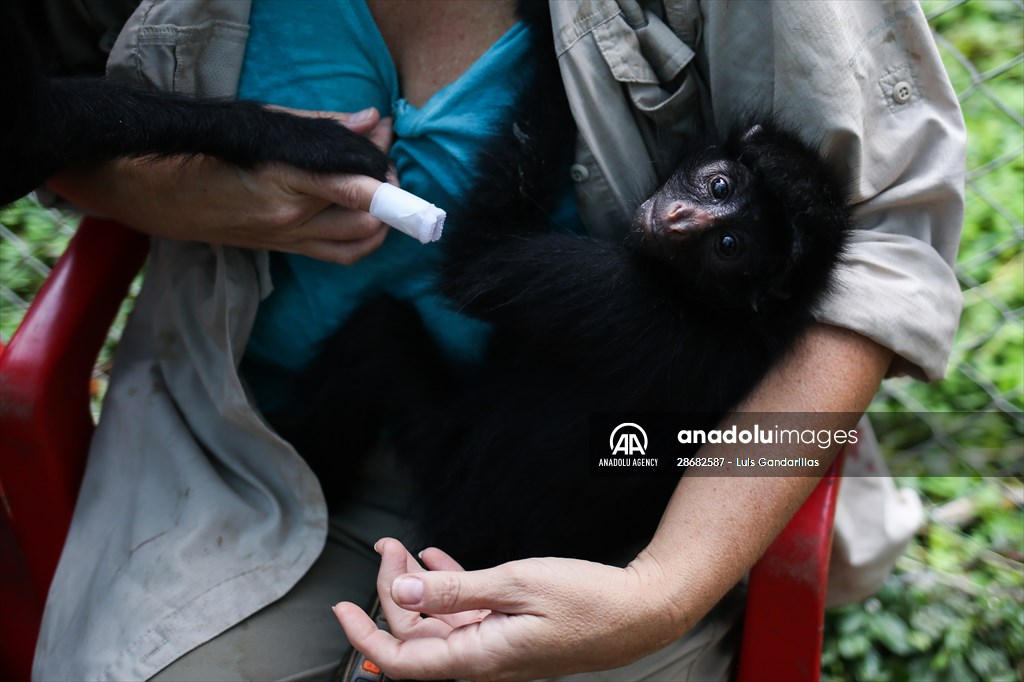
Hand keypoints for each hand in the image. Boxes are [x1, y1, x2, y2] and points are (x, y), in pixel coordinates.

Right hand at [47, 107, 394, 264]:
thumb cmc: (200, 150)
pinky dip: (365, 237)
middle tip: (383, 156)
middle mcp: (290, 220)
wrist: (149, 193)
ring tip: (379, 185)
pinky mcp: (283, 251)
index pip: (356, 190)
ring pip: (361, 242)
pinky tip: (365, 213)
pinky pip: (341, 254)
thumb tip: (368, 119)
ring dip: (383, 217)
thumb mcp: (259, 126)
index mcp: (282, 184)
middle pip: (368, 217)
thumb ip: (318, 127)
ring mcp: (287, 240)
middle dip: (389, 188)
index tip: (389, 142)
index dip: (385, 173)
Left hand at [333, 538, 684, 681]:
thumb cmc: (584, 600)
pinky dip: (448, 588)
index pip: (402, 661)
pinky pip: (466, 615)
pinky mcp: (512, 634)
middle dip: (393, 591)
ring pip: (439, 623)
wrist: (639, 612)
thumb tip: (399, 593)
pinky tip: (437, 561)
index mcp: (477, 659)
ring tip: (406, 548)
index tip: (340, 606)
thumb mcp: (514, 585)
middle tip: (389, 547)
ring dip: (419, 587)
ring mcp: (497, 648)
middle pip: (417, 635)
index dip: (364, 636)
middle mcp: (482, 661)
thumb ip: (453, 591)